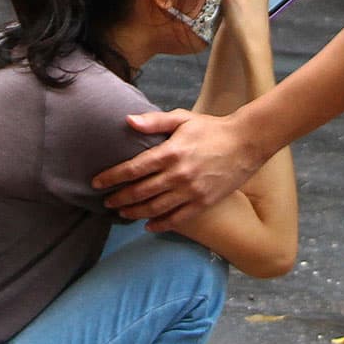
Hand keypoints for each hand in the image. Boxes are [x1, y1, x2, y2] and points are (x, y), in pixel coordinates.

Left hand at [98, 109, 270, 229]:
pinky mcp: (203, 203)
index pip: (133, 169)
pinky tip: (148, 225)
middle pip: (140, 192)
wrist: (246, 143)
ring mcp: (191, 192)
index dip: (112, 177)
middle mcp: (179, 175)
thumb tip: (127, 121)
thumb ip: (154, 122)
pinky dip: (160, 224)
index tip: (97, 183)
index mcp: (171, 153)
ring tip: (122, 213)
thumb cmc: (211, 128)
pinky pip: (177, 219)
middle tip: (106, 202)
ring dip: (134, 213)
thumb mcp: (182, 118)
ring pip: (155, 208)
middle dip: (119, 198)